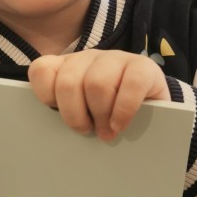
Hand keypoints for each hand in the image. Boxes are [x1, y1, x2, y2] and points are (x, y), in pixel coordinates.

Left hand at [28, 50, 169, 140]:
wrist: (153, 109)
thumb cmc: (108, 114)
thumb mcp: (82, 112)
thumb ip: (67, 112)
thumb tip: (53, 139)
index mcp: (68, 65)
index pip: (42, 70)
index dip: (46, 96)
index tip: (58, 113)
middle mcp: (90, 57)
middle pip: (69, 83)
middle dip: (75, 115)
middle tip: (87, 131)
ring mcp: (117, 58)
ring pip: (97, 84)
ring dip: (101, 115)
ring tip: (107, 131)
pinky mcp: (144, 67)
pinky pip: (131, 85)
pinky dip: (123, 110)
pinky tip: (120, 124)